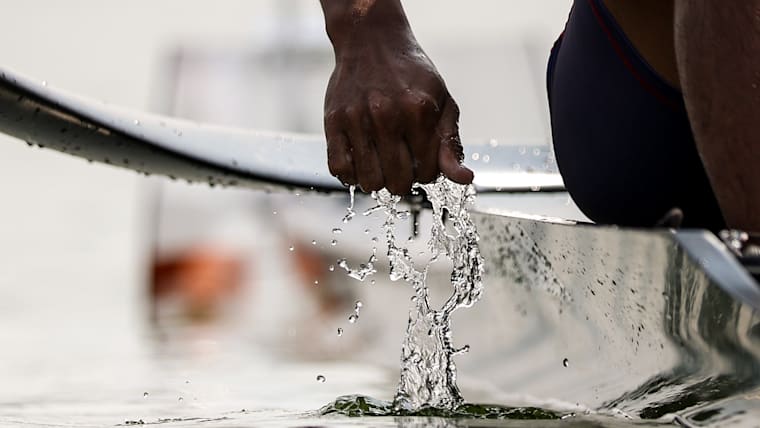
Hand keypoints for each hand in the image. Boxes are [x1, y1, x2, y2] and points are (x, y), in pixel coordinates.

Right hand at [321, 1, 472, 194]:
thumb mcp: (442, 103)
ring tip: (382, 162)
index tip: (422, 158)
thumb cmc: (412, 75)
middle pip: (399, 183)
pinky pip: (340, 169)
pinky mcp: (333, 121)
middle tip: (402, 161)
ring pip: (370, 182)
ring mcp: (357, 119)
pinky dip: (351, 175)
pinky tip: (361, 162)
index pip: (428, 173)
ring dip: (379, 180)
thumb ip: (451, 143)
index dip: (428, 171)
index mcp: (419, 111)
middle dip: (405, 179)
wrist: (372, 41)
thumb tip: (465, 179)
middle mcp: (386, 115)